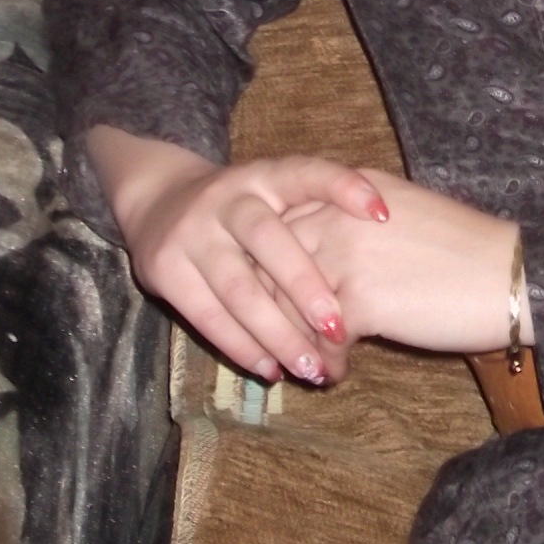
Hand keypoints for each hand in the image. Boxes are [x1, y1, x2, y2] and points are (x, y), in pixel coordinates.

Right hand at [87, 126, 390, 385]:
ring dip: (277, 334)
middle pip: (269, 241)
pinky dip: (242, 347)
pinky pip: (208, 317)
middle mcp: (227, 199)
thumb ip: (315, 211)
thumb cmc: (243, 206)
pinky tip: (272, 369)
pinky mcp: (165, 270)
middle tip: (340, 330)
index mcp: (264, 175)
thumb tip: (386, 237)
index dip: (344, 188)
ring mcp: (192, 233)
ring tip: (311, 368)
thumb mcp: (274, 193)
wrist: (157, 201)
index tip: (383, 214)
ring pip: (239, 290)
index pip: (306, 173)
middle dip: (306, 288)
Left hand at [280, 169, 532, 356]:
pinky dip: (323, 362)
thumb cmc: (468, 250)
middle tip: (277, 342)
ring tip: (305, 365)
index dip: (270, 270)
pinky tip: (337, 373)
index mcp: (349, 192)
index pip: (281, 226)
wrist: (510, 275)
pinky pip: (317, 340)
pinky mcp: (358, 302)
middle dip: (267, 311)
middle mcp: (337, 216)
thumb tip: (323, 266)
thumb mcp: (404, 217)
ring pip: (285, 307)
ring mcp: (344, 258)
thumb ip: (356, 229)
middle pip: (268, 266)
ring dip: (290, 343)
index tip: (272, 302)